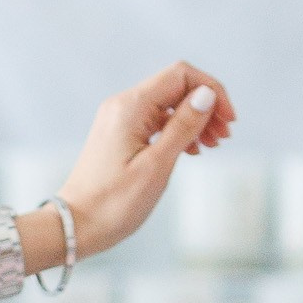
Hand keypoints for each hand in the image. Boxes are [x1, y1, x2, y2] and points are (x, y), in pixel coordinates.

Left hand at [55, 62, 235, 259]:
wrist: (74, 226)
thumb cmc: (113, 203)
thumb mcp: (156, 165)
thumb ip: (183, 127)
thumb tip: (206, 94)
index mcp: (130, 107)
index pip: (181, 75)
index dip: (211, 90)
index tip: (228, 121)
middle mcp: (122, 105)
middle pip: (176, 87)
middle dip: (206, 106)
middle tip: (223, 137)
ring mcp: (119, 119)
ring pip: (168, 104)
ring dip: (195, 119)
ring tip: (211, 146)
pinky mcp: (120, 134)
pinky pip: (156, 121)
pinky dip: (178, 130)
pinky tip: (192, 150)